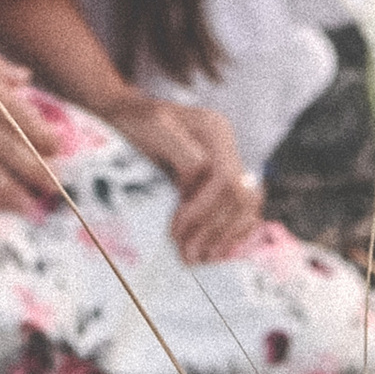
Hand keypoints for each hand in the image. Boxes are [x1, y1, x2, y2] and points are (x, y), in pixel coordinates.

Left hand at [109, 96, 264, 261]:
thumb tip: (199, 184)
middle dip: (215, 229)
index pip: (226, 180)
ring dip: (226, 235)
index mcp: (215, 130)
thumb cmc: (135, 121)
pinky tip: (216, 250)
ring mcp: (229, 162)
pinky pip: (243, 211)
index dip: (203, 211)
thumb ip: (183, 155)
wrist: (127, 115)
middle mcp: (228, 146)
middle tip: (189, 255)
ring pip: (247, 205)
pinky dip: (233, 232)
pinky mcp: (223, 181)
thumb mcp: (153, 127)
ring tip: (201, 257)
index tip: (176, 233)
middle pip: (240, 196)